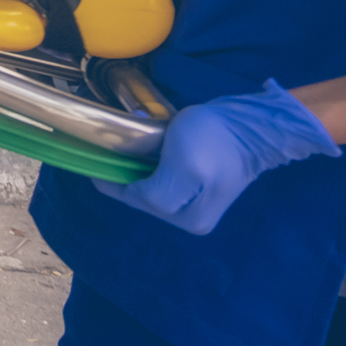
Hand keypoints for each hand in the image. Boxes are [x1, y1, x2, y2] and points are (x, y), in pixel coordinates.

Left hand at [96, 79, 339, 234]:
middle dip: (127, 175)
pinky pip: (162, 179)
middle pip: (143, 197)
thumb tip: (129, 192)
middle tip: (113, 151)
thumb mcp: (183, 168)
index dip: (113, 182)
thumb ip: (157, 193)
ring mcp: (196, 204)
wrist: (251, 126)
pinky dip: (150, 168)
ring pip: (150, 187)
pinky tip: (147, 152)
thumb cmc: (216, 141)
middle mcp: (192, 220)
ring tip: (129, 150)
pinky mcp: (198, 187)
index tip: (93, 165)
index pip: (137, 200)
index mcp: (189, 219)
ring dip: (137, 170)